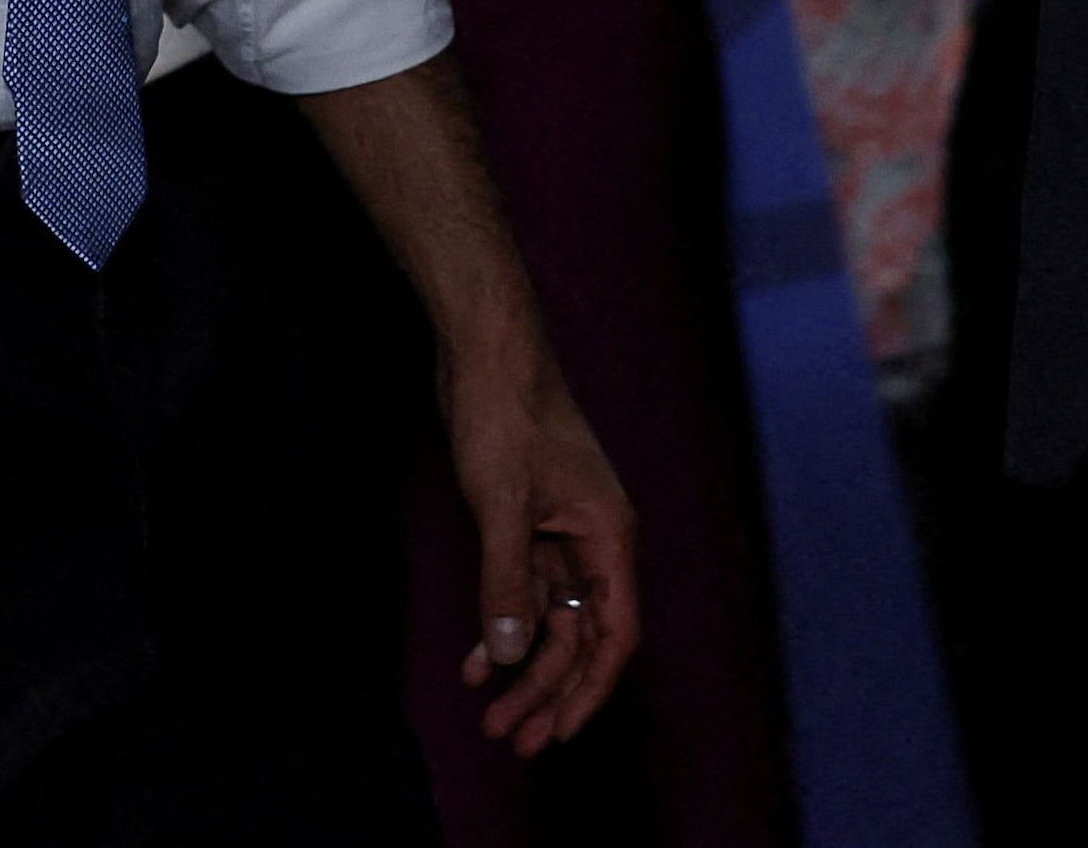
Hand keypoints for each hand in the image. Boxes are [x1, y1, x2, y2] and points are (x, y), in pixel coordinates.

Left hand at [444, 348, 640, 754]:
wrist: (485, 347)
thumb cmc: (506, 412)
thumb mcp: (501, 501)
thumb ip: (506, 581)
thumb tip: (510, 653)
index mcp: (609, 537)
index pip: (614, 635)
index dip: (589, 691)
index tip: (557, 733)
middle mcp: (595, 541)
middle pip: (581, 637)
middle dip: (548, 691)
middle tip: (513, 739)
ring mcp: (561, 532)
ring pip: (550, 620)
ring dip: (521, 667)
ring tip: (491, 715)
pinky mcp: (529, 522)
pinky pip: (523, 590)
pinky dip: (500, 625)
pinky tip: (474, 660)